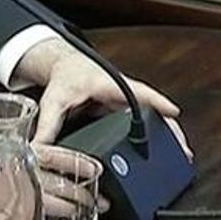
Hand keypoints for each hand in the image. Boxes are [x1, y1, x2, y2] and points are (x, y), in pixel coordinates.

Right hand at [0, 146, 107, 219]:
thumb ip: (6, 161)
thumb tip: (27, 166)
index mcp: (9, 155)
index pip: (52, 154)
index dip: (77, 161)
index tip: (96, 167)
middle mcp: (12, 174)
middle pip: (57, 183)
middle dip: (81, 193)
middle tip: (100, 201)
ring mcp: (8, 197)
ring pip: (49, 204)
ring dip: (70, 210)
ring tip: (87, 214)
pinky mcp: (0, 216)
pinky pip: (29, 219)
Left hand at [17, 39, 192, 158]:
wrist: (67, 68)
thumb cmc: (65, 79)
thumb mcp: (53, 101)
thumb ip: (47, 125)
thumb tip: (38, 149)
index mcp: (106, 84)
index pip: (134, 90)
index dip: (154, 101)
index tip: (171, 110)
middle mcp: (122, 91)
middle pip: (152, 107)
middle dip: (168, 126)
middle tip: (182, 147)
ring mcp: (127, 100)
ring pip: (153, 115)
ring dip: (167, 132)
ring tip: (181, 154)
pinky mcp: (126, 110)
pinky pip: (146, 121)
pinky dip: (158, 133)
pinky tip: (167, 151)